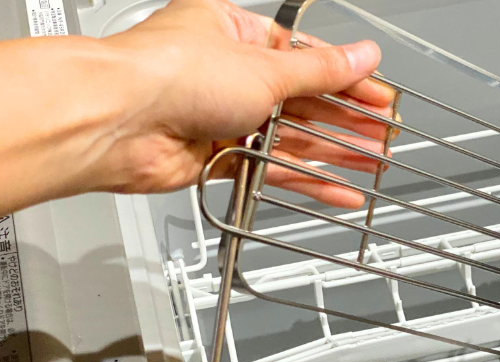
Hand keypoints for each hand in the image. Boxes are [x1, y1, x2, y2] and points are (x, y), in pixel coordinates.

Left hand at [101, 0, 394, 207]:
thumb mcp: (265, 67)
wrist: (118, 122)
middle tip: (382, 137)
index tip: (378, 97)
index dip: (346, 78)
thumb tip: (362, 56)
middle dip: (344, 120)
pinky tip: (336, 191)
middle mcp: (224, 72)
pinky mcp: (215, 157)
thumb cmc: (168, 74)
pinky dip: (305, 180)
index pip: (304, 56)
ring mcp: (219, 116)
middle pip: (299, 100)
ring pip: (288, 138)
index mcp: (232, 32)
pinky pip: (270, 169)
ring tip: (371, 166)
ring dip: (332, 153)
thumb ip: (322, 70)